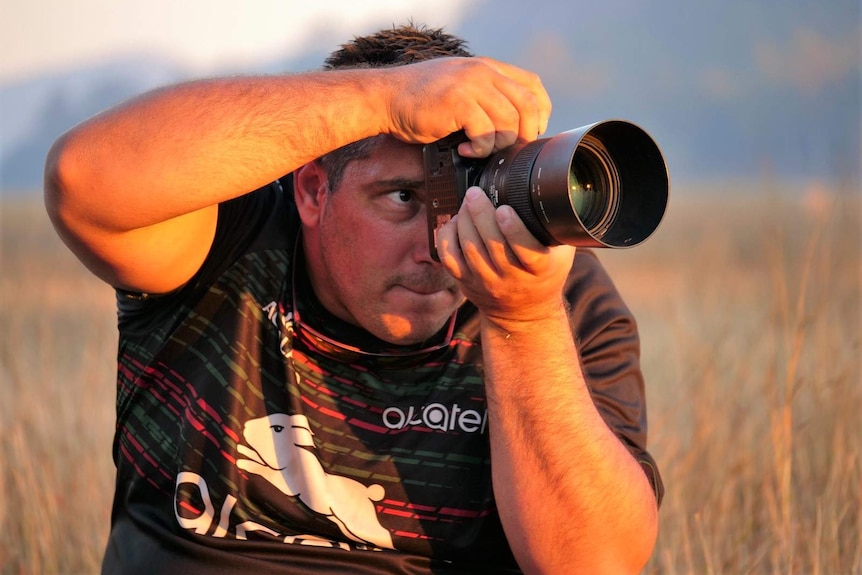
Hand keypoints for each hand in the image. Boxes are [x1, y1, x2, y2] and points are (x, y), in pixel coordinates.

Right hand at [382, 57, 551, 157]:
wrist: (385, 98)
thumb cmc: (419, 100)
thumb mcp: (459, 88)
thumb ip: (485, 96)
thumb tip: (513, 125)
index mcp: (488, 67)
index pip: (532, 85)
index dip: (541, 111)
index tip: (531, 131)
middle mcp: (483, 72)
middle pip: (528, 105)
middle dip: (525, 134)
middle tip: (508, 149)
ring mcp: (471, 85)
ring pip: (509, 121)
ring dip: (499, 144)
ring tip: (479, 149)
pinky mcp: (458, 102)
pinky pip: (486, 132)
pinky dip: (480, 148)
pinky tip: (465, 150)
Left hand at [436, 187, 575, 328]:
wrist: (524, 312)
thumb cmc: (543, 276)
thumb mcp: (562, 255)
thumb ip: (560, 230)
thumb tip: (556, 194)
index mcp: (539, 269)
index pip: (526, 250)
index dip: (513, 228)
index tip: (504, 209)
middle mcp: (511, 278)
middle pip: (492, 245)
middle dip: (481, 214)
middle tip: (475, 193)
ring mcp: (486, 282)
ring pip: (470, 249)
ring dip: (464, 221)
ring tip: (468, 202)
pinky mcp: (466, 283)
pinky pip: (450, 259)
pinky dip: (448, 237)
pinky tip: (455, 222)